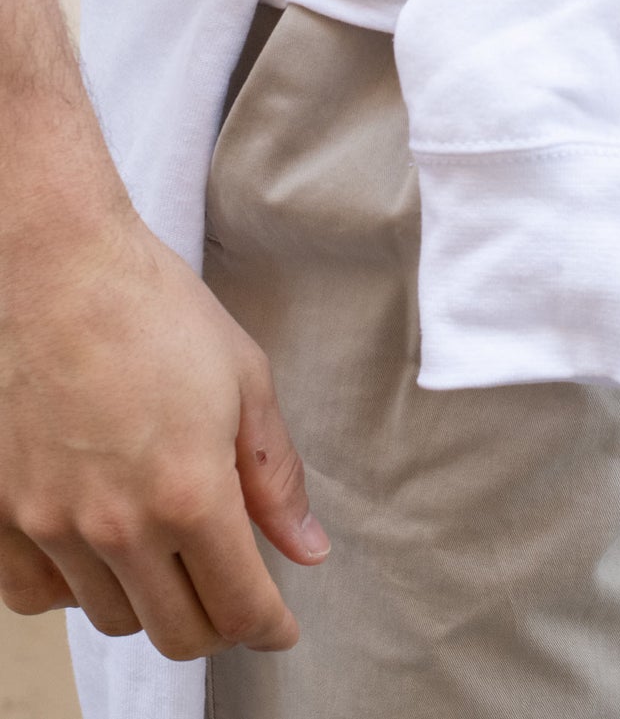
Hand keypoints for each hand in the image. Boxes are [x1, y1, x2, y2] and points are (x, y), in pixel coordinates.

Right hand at [0, 199, 327, 659]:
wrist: (58, 268)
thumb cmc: (154, 309)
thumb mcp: (244, 380)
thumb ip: (275, 477)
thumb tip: (307, 548)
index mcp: (189, 492)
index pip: (238, 605)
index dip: (269, 627)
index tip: (278, 627)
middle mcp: (117, 524)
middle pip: (176, 633)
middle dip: (217, 624)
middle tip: (232, 595)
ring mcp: (53, 524)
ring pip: (111, 616)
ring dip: (149, 600)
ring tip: (167, 551)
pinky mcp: (4, 515)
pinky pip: (39, 598)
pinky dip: (74, 590)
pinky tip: (98, 550)